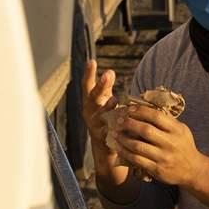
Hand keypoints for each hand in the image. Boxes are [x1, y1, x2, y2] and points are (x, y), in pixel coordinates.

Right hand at [79, 60, 126, 182]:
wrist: (105, 146)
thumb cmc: (107, 117)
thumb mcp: (105, 101)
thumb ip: (106, 88)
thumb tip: (110, 72)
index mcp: (90, 101)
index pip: (88, 85)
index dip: (88, 74)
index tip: (92, 61)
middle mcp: (89, 112)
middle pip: (93, 97)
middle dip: (101, 86)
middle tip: (108, 74)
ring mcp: (95, 125)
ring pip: (100, 114)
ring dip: (107, 106)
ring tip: (114, 99)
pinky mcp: (103, 138)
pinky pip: (109, 130)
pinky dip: (115, 126)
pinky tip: (121, 122)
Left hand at [114, 106, 207, 186]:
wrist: (193, 170)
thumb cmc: (183, 146)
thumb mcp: (181, 130)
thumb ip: (167, 121)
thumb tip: (145, 108)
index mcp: (177, 130)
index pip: (156, 116)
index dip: (141, 111)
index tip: (129, 109)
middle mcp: (171, 143)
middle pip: (146, 130)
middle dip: (129, 124)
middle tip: (118, 121)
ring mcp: (163, 157)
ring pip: (138, 146)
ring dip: (124, 139)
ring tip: (115, 133)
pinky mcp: (157, 169)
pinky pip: (137, 160)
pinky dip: (125, 153)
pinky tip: (119, 148)